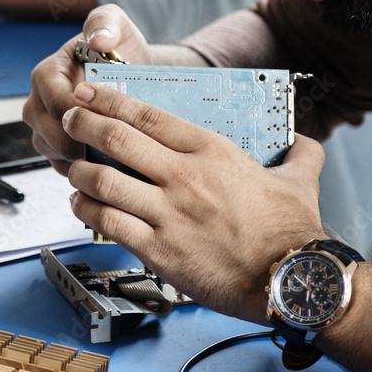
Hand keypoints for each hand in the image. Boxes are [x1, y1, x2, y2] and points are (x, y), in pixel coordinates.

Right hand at [23, 5, 158, 174]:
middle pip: (46, 130)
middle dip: (77, 139)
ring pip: (52, 152)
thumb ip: (106, 23)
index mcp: (47, 73)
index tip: (103, 117)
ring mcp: (45, 127)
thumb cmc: (122, 50)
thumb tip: (99, 38)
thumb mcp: (117, 26)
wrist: (134, 75)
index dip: (75, 110)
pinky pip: (62, 165)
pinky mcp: (57, 148)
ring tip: (110, 157)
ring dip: (79, 158)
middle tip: (109, 145)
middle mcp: (39, 102)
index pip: (51, 97)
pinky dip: (82, 170)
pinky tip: (107, 166)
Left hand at [60, 80, 326, 323]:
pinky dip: (87, 212)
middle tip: (70, 117)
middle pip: (118, 139)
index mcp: (213, 152)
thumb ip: (300, 152)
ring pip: (104, 181)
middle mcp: (185, 178)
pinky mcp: (159, 251)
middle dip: (84, 123)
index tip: (91, 90)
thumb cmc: (293, 232)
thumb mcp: (301, 178)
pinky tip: (82, 207)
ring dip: (80, 171)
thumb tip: (301, 140)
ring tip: (73, 168)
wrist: (291, 280)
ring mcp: (169, 215)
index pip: (149, 115)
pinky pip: (108, 223)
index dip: (111, 99)